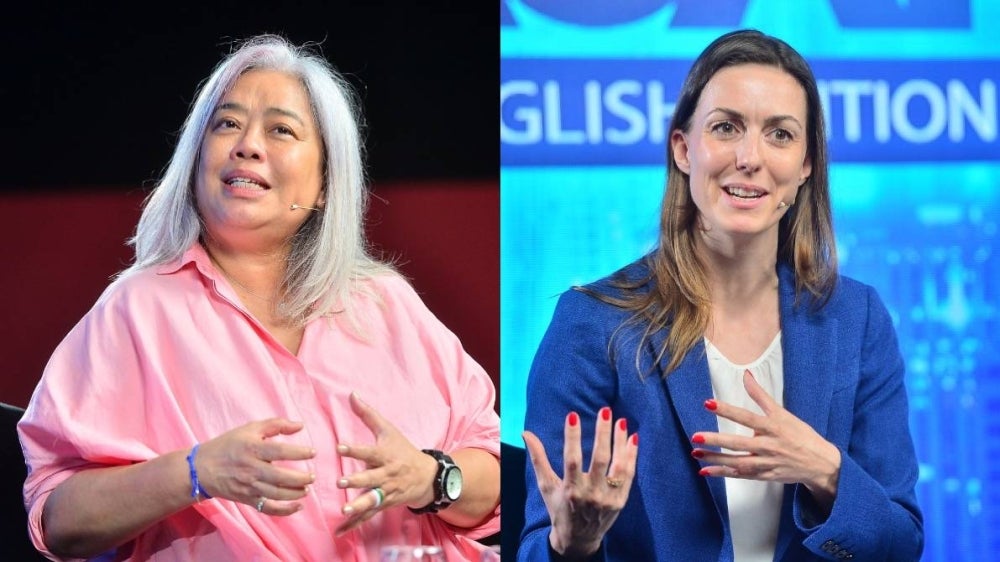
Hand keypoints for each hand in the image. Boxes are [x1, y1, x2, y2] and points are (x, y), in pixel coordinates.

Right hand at [196, 418, 316, 515]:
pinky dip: (284, 511)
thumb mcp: (250, 429)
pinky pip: (268, 508)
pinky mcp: (247, 499)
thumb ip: (276, 424)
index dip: (299, 452)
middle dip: (300, 478)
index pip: (280, 451)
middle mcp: (251, 469)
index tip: (313, 452)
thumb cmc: (229, 445)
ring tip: (306, 489)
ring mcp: (249, 486)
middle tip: (312, 476)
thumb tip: (300, 425)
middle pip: (280, 476)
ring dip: (295, 493)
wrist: (202, 468)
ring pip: (276, 494)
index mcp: (252, 448)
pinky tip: (298, 507)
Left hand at [334, 392, 438, 534]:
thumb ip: (367, 414)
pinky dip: (354, 524)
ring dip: (358, 506)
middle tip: (341, 482)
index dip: (355, 450)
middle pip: (371, 478)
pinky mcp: (383, 504)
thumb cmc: (403, 450)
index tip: (340, 448)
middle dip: (357, 481)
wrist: (426, 476)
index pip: (369, 452)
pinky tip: (340, 531)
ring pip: (371, 500)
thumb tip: (351, 394)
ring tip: (344, 510)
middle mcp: (386, 474)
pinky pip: (368, 515)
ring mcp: (386, 492)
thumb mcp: (388, 430)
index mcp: (385, 455)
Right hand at [522, 407, 637, 558]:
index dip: (572, 437)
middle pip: (600, 459)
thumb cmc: (559, 509)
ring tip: (621, 421)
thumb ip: (538, 458)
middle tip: (605, 411)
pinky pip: (629, 475)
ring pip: (618, 466)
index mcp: (570, 490)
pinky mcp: (621, 501)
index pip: (571, 459)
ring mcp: (608, 498)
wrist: (579, 540)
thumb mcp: (546, 486)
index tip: (573, 415)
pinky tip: (632, 438)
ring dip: (620, 442)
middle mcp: (591, 495)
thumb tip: (526, 433)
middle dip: (603, 433)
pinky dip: (631, 456)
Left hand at [692, 369, 840, 507]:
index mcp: (773, 427)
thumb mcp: (783, 413)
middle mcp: (768, 445)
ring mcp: (766, 463)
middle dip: (716, 441)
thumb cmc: (800, 435)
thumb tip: (746, 374)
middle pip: (739, 443)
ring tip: (695, 453)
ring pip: (737, 462)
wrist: (821, 463)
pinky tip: (707, 471)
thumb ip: (760, 395)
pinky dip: (724, 473)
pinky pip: (741, 475)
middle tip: (696, 436)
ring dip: (715, 459)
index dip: (727, 410)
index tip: (708, 404)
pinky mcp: (765, 476)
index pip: (746, 417)